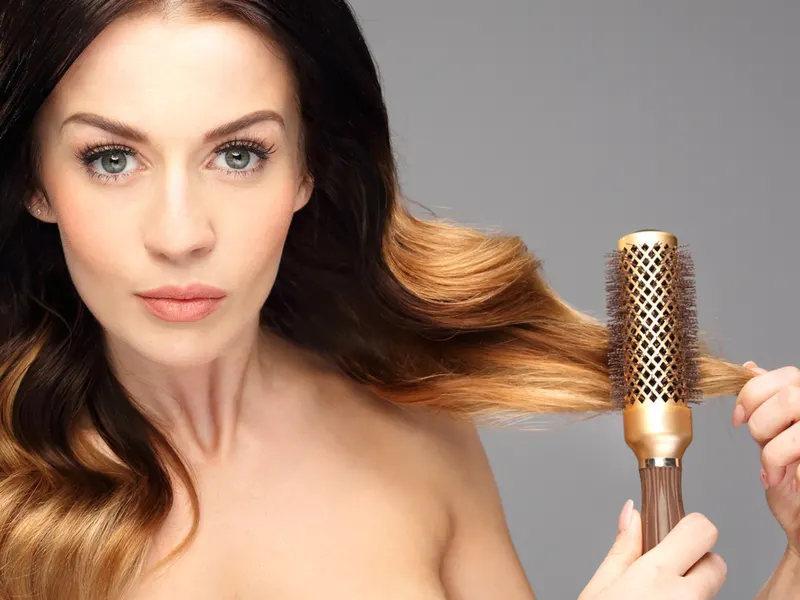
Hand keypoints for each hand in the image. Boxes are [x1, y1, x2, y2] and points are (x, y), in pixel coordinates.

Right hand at [580, 501, 725, 598]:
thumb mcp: (599, 588)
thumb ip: (622, 550)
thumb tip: (632, 514)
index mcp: (656, 575)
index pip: (701, 531)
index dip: (691, 527)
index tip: (678, 531)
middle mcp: (685, 597)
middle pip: (716, 564)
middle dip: (697, 563)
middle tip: (668, 574)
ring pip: (710, 590)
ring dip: (693, 589)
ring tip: (659, 597)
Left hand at [734, 362, 799, 556]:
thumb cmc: (795, 488)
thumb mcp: (774, 438)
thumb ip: (768, 404)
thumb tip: (751, 367)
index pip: (783, 376)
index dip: (752, 394)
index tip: (739, 418)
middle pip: (789, 395)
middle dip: (762, 422)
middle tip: (762, 446)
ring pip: (795, 417)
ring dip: (773, 448)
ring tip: (774, 470)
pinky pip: (799, 455)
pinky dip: (784, 467)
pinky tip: (788, 482)